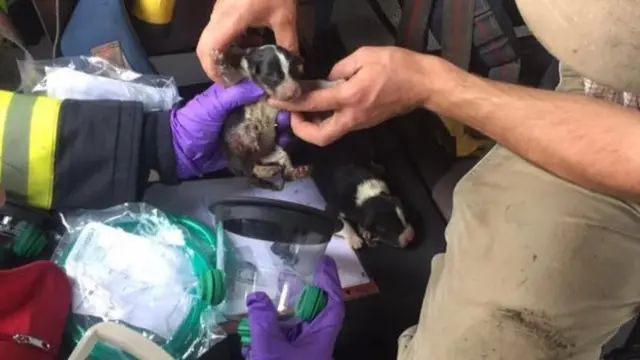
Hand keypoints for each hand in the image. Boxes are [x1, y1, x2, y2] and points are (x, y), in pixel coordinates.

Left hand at [170, 81, 291, 178]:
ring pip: (271, 128)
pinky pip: (265, 146)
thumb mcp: (212, 104)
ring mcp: (247, 130)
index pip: (260, 89)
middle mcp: (244, 111)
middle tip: (293, 118)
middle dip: (283, 113)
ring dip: (282, 130)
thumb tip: (263, 84)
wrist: (179, 153)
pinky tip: (285, 145)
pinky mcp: (247, 148)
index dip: (275, 91)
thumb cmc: (193, 122)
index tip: (290, 94)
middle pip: (270, 110)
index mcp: (236, 96)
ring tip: (290, 133)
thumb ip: (235, 93)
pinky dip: (276, 146)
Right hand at [197, 0, 297, 82]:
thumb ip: (287, 44)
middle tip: (236, 79)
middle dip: (216, 67)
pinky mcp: (223, 6)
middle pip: (203, 48)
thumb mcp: (286, 17)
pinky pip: (218, 30)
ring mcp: (218, 10)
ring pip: (210, 39)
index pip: (209, 51)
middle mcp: (218, 16)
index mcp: (230, 20)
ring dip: (223, 55)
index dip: (214, 72)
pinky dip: (229, 42)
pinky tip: (252, 43)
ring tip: (246, 64)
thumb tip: (292, 68)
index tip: (230, 84)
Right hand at [244, 256, 344, 359]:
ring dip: (279, 316)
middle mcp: (315, 343)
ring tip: (264, 299)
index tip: (324, 262)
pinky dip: (268, 333)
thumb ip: (262, 321)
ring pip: (295, 328)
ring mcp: (303, 352)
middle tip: (290, 274)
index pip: (333, 304)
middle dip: (301, 294)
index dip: (330, 281)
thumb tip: (256, 296)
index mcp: (321, 338)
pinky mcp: (288, 358)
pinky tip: (250, 332)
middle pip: (314, 313)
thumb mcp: (269, 347)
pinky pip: (282, 341)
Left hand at [270, 46, 434, 145]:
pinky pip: (339, 126)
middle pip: (320, 136)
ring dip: (312, 125)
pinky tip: (322, 106)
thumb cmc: (397, 66)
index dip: (290, 103)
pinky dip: (325, 120)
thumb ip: (339, 68)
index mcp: (350, 97)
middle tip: (292, 112)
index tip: (275, 100)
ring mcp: (360, 123)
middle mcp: (352, 116)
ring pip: (330, 134)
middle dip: (300, 129)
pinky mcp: (365, 123)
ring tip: (302, 108)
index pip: (313, 104)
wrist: (424, 84)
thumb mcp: (364, 56)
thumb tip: (327, 79)